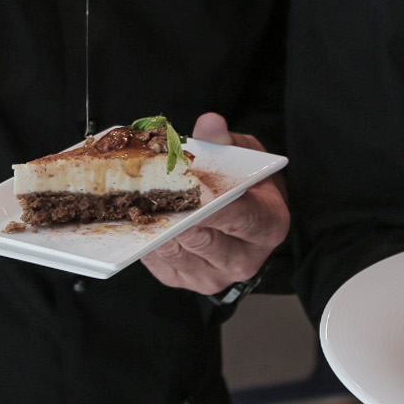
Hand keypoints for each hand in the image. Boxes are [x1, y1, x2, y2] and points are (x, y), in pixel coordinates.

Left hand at [142, 113, 288, 293]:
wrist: (239, 216)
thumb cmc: (244, 185)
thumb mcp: (244, 156)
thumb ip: (225, 142)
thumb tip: (210, 123)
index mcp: (268, 226)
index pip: (240, 217)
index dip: (212, 205)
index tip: (189, 190)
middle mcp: (243, 259)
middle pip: (203, 239)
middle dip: (175, 214)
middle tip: (150, 191)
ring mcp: (212, 275)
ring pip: (176, 253)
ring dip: (153, 226)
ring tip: (135, 201)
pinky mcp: (184, 280)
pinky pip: (158, 262)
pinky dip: (144, 240)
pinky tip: (135, 217)